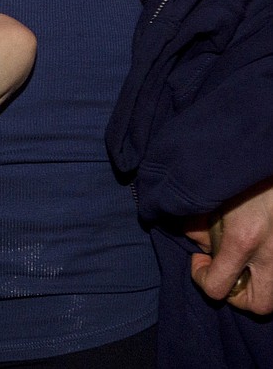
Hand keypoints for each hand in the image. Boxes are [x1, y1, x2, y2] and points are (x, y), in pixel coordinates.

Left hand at [186, 176, 272, 313]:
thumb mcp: (216, 196)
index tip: (199, 258)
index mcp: (244, 239)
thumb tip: (197, 242)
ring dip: (259, 288)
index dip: (200, 277)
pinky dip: (270, 274)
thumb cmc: (247, 178)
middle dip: (237, 295)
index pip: (216, 287)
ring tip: (245, 267)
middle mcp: (272, 254)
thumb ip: (199, 222)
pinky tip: (259, 255)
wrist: (270, 158)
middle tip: (227, 273)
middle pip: (258, 304)